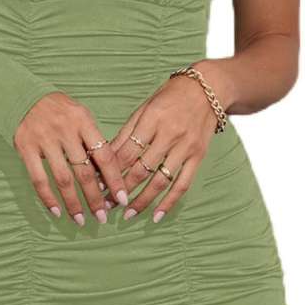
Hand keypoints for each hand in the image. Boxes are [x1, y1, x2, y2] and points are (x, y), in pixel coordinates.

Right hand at [14, 91, 129, 224]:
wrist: (24, 95)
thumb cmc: (60, 111)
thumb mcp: (81, 117)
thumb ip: (93, 142)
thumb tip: (108, 177)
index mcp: (83, 121)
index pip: (105, 155)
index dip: (115, 179)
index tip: (123, 198)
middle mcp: (65, 130)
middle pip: (85, 172)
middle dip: (95, 198)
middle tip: (103, 217)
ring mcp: (44, 140)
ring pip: (63, 179)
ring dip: (73, 203)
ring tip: (81, 220)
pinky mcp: (26, 148)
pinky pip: (38, 179)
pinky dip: (47, 198)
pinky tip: (56, 212)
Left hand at [109, 64, 220, 221]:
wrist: (208, 89)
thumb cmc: (170, 97)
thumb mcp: (144, 108)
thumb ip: (127, 133)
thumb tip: (105, 157)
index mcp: (152, 119)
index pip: (126, 152)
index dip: (110, 171)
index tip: (97, 186)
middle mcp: (169, 134)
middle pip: (141, 169)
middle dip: (121, 189)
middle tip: (106, 204)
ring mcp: (186, 147)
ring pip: (160, 180)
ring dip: (141, 200)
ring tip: (127, 214)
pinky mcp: (198, 156)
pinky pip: (182, 184)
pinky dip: (169, 202)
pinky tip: (156, 215)